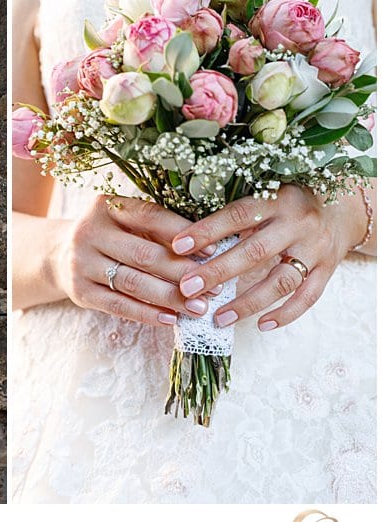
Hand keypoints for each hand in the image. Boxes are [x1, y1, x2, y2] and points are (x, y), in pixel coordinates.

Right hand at [52, 195, 214, 326]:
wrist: (59, 254)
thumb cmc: (110, 235)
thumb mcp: (126, 222)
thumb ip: (158, 229)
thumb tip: (209, 250)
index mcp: (106, 207)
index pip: (150, 216)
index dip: (183, 233)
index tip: (214, 251)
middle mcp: (89, 232)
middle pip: (143, 255)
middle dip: (183, 272)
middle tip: (214, 288)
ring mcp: (81, 263)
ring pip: (133, 283)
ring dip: (170, 297)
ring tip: (199, 308)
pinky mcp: (79, 291)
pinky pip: (118, 305)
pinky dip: (147, 314)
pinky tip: (170, 319)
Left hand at [170, 184, 365, 330]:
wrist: (344, 208)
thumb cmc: (288, 203)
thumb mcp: (265, 197)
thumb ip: (236, 216)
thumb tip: (187, 238)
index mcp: (277, 199)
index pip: (237, 215)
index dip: (207, 230)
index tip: (177, 246)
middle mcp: (298, 224)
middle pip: (255, 251)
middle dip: (218, 271)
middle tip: (187, 288)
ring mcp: (316, 249)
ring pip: (281, 280)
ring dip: (248, 302)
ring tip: (219, 318)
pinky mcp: (329, 270)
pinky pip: (308, 297)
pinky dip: (286, 314)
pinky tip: (261, 324)